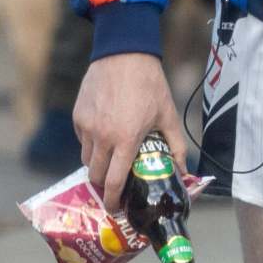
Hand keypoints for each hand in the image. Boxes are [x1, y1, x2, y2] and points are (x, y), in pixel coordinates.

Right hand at [72, 53, 186, 214]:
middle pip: (95, 176)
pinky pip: (82, 140)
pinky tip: (105, 137)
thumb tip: (184, 172)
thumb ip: (176, 147)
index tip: (115, 208)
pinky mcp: (78, 116)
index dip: (113, 200)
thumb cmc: (149, 85)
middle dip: (103, 187)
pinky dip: (91, 145)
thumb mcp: (168, 116)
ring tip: (110, 162)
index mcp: (126, 140)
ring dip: (96, 166)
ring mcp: (87, 126)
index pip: (113, 182)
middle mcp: (102, 136)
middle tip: (113, 188)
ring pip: (85, 159)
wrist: (124, 54)